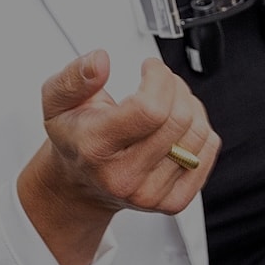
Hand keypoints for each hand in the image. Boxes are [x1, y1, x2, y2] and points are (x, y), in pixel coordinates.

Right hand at [16, 52, 217, 264]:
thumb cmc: (75, 137)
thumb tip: (100, 61)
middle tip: (159, 82)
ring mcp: (150, 193)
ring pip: (198, 132)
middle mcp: (122, 178)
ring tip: (167, 102)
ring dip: (190, 105)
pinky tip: (176, 127)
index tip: (150, 68)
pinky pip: (208, 151)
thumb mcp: (56, 101)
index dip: (159, 78)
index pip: (150, 109)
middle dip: (175, 87)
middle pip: (178, 118)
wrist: (80, 183)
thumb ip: (74, 77)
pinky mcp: (172, 202)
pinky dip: (201, 130)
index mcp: (94, 149)